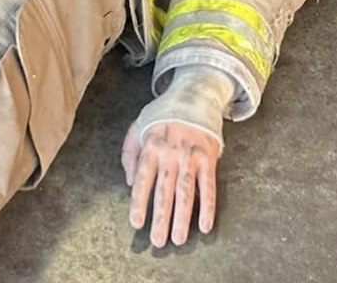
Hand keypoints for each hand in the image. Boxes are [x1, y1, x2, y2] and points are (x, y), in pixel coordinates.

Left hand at [123, 120, 220, 247]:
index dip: (139, 202)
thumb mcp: (139, 125)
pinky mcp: (208, 157)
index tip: (137, 223)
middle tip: (158, 242)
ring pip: (185, 192)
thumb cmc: (163, 115)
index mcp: (151, 146)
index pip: (142, 178)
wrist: (194, 95)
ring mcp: (190, 155)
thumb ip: (129, 152)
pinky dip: (208, 206)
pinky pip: (208, 186)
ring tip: (178, 239)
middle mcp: (170, 152)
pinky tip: (205, 225)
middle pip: (164, 190)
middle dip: (161, 218)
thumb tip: (128, 182)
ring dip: (182, 217)